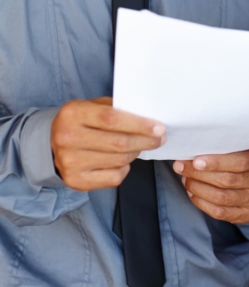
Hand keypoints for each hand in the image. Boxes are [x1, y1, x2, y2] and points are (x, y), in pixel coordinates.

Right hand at [51, 97, 165, 190]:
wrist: (50, 143)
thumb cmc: (81, 121)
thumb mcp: (92, 105)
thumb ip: (116, 108)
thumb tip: (148, 119)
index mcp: (73, 114)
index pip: (112, 119)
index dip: (139, 124)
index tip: (159, 128)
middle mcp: (68, 138)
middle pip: (118, 143)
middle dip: (145, 141)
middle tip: (159, 138)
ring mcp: (70, 162)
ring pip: (118, 161)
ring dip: (136, 153)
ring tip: (140, 146)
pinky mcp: (76, 180)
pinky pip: (113, 177)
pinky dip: (125, 169)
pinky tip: (123, 161)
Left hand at [173, 147, 248, 222]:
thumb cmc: (243, 153)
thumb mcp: (241, 143)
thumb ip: (224, 144)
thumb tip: (193, 148)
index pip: (241, 162)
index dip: (217, 162)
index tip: (196, 161)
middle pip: (229, 181)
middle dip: (200, 175)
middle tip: (181, 168)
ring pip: (223, 198)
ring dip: (199, 189)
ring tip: (186, 179)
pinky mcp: (248, 214)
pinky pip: (221, 213)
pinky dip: (203, 204)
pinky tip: (193, 194)